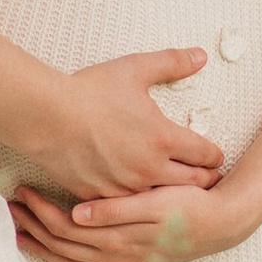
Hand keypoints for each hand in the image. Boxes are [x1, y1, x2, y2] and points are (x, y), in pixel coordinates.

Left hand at [11, 176, 255, 261]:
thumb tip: (77, 213)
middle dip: (32, 227)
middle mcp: (118, 260)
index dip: (39, 211)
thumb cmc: (189, 205)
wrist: (221, 224)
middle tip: (8, 207)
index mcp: (120, 240)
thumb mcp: (155, 202)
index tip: (20, 191)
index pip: (66, 228)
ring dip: (42, 247)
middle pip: (62, 246)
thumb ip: (116, 209)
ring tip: (18, 231)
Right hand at [21, 48, 224, 202]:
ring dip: (173, 193)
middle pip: (193, 183)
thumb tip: (200, 55)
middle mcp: (150, 169)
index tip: (216, 156)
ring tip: (177, 189)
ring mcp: (126, 188)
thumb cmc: (89, 92)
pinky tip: (140, 196)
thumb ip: (171, 62)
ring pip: (162, 199)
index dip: (216, 155)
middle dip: (204, 178)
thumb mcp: (134, 69)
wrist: (45, 117)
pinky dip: (138, 201)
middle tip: (207, 176)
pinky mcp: (102, 198)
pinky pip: (128, 205)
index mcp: (164, 139)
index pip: (207, 155)